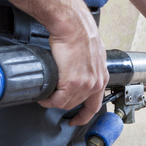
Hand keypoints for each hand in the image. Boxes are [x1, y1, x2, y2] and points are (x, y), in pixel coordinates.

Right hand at [38, 10, 108, 125]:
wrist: (73, 25)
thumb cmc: (80, 33)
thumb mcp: (92, 53)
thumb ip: (88, 66)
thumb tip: (77, 70)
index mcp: (102, 77)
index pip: (94, 105)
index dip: (84, 116)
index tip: (76, 119)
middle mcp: (96, 83)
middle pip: (76, 104)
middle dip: (63, 104)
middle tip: (52, 99)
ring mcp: (85, 85)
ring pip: (66, 103)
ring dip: (53, 102)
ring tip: (45, 96)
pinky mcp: (72, 83)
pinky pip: (57, 100)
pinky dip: (48, 100)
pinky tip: (43, 96)